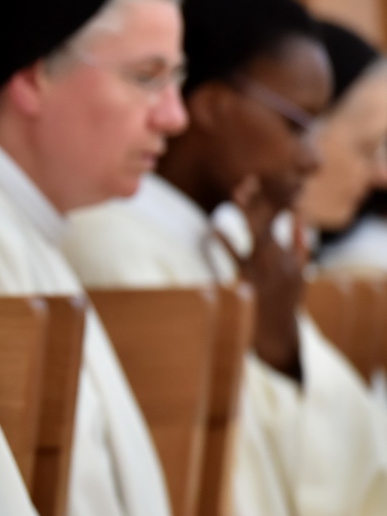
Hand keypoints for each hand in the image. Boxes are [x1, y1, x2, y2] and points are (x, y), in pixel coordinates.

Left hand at [216, 175, 305, 378]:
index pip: (283, 224)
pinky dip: (226, 243)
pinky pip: (236, 259)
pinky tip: (214, 228)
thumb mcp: (300, 273)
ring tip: (237, 192)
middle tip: (246, 180)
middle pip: (269, 225)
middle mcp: (279, 261)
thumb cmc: (287, 301)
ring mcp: (264, 271)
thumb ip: (299, 244)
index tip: (259, 182)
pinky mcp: (247, 282)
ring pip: (257, 236)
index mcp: (290, 257)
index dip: (273, 201)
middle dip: (258, 202)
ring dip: (247, 214)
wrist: (278, 335)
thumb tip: (299, 217)